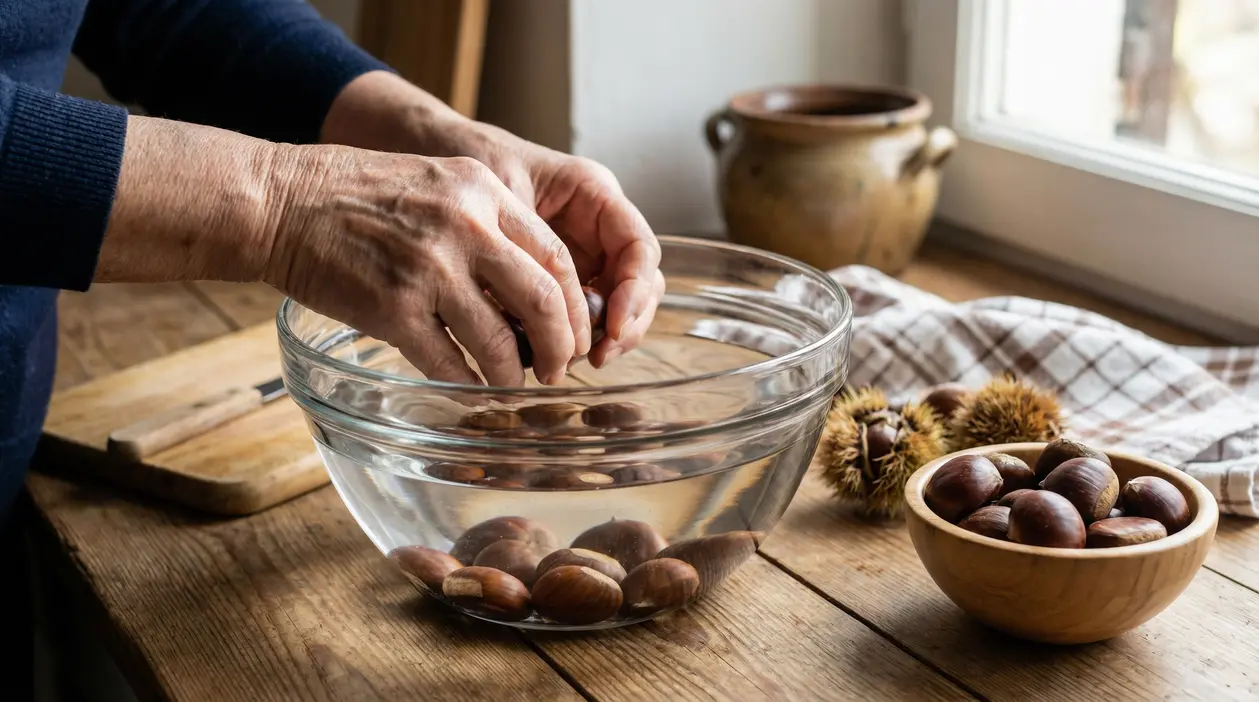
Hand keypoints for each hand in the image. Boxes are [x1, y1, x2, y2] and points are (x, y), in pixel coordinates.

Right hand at [321, 71, 663, 367]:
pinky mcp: (392, 308)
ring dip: (513, 374)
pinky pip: (448, 362)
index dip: (574, 303)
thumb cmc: (356, 193)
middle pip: (543, 299)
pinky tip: (469, 391)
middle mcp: (465, 226)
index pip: (555, 254)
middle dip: (561, 346)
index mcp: (483, 190)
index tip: (574, 330)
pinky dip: (466, 385)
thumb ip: (486, 221)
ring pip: (500, 340)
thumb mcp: (437, 183)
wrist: (280, 200)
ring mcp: (429, 268)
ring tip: (512, 387)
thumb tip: (531, 281)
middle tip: (558, 369)